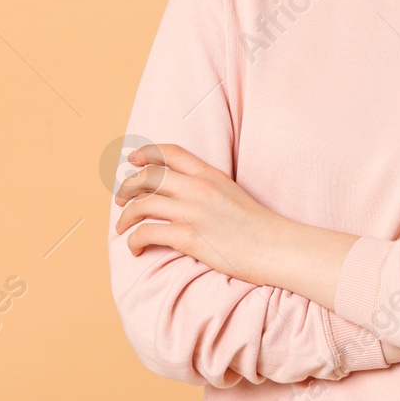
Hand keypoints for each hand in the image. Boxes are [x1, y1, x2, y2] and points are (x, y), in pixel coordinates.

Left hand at [113, 142, 286, 286]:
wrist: (279, 248)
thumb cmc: (260, 228)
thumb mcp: (234, 195)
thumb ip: (210, 189)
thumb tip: (186, 194)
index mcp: (211, 175)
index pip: (171, 152)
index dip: (147, 153)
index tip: (132, 160)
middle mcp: (199, 188)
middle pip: (148, 176)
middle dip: (127, 187)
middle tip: (120, 201)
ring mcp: (194, 212)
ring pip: (142, 204)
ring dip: (125, 216)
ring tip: (123, 227)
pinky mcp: (190, 237)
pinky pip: (148, 232)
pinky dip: (134, 239)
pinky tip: (136, 247)